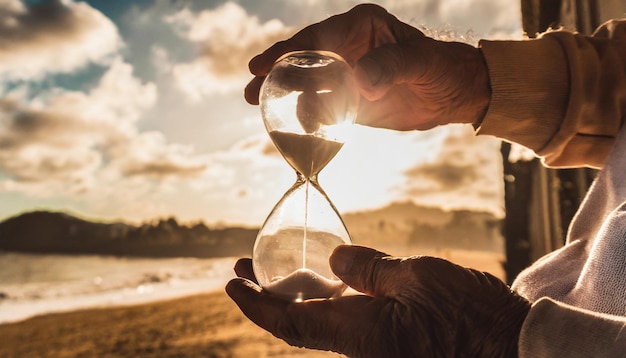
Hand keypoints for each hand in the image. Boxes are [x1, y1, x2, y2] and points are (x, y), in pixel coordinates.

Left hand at [226, 245, 529, 357]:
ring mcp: (376, 347)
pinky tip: (329, 278)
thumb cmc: (468, 315)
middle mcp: (359, 347)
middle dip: (267, 294)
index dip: (254, 304)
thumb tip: (335, 261)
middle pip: (298, 322)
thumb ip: (369, 268)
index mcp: (358, 334)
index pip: (289, 322)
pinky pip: (348, 323)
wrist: (511, 350)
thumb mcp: (416, 276)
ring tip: (280, 266)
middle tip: (245, 266)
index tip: (230, 283)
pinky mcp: (393, 342)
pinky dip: (329, 300)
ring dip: (296, 294)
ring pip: (322, 322)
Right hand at [244, 4, 489, 130]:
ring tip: (264, 110)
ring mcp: (345, 74)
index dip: (287, 51)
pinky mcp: (349, 100)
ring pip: (307, 85)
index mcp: (360, 27)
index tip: (262, 65)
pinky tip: (303, 127)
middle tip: (249, 92)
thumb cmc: (440, 67)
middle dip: (275, 74)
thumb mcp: (420, 62)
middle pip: (302, 60)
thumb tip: (361, 81)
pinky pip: (322, 107)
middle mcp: (347, 48)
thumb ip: (391, 66)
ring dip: (287, 98)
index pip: (317, 37)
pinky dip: (310, 117)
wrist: (452, 94)